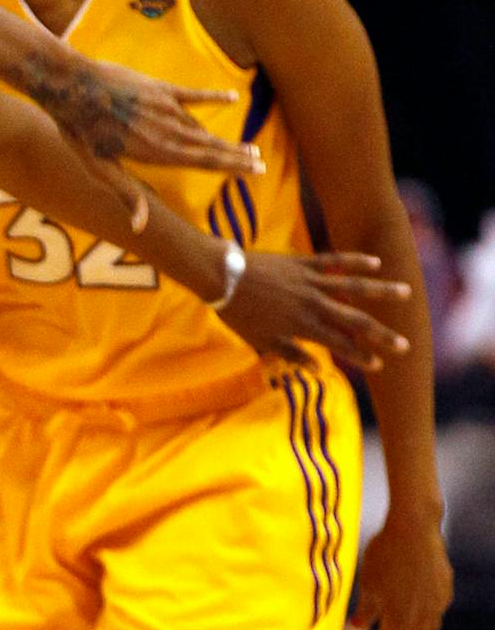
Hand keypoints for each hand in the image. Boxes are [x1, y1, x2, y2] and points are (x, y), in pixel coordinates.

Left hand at [41, 57, 256, 173]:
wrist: (73, 87)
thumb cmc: (80, 132)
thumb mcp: (99, 169)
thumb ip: (126, 194)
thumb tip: (139, 227)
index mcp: (155, 152)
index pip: (203, 162)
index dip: (232, 167)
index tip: (255, 171)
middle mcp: (166, 130)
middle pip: (210, 146)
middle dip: (237, 156)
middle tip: (262, 165)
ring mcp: (165, 107)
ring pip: (202, 126)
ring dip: (225, 137)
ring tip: (246, 146)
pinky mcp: (160, 88)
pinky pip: (193, 94)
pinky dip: (213, 97)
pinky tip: (232, 99)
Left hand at [217, 252, 411, 369]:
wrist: (223, 278)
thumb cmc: (238, 313)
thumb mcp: (261, 340)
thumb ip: (290, 354)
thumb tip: (316, 369)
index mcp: (302, 326)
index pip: (338, 344)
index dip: (359, 356)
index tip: (378, 365)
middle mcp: (312, 304)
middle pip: (354, 320)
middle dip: (381, 334)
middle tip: (405, 344)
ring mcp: (311, 282)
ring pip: (353, 287)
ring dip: (381, 291)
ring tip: (406, 293)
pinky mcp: (304, 263)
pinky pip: (334, 261)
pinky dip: (356, 261)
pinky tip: (376, 263)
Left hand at [352, 506, 451, 629]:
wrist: (415, 529)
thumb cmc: (383, 555)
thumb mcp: (367, 584)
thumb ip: (365, 610)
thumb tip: (359, 629)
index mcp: (397, 618)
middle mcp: (420, 615)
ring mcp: (437, 603)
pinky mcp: (445, 590)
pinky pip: (434, 611)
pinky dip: (425, 619)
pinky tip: (420, 617)